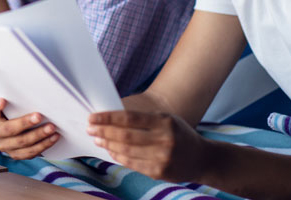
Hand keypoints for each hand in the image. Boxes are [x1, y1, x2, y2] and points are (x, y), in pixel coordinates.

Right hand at [0, 98, 59, 159]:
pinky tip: (53, 138)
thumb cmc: (12, 112)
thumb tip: (34, 92)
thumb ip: (16, 100)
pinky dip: (43, 145)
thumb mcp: (10, 105)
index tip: (2, 101)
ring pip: (22, 143)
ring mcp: (6, 146)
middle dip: (25, 123)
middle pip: (9, 129)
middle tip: (39, 116)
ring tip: (51, 128)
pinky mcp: (16, 154)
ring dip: (39, 136)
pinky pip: (30, 152)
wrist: (8, 130)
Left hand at [87, 111, 206, 182]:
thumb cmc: (178, 133)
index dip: (108, 118)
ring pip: (126, 151)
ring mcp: (162, 158)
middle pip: (125, 135)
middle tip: (90, 128)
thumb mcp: (166, 118)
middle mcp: (164, 140)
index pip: (130, 118)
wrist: (201, 158)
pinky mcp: (159, 173)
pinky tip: (110, 151)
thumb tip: (112, 119)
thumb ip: (143, 119)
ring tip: (97, 139)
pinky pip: (132, 164)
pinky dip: (118, 157)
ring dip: (108, 145)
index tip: (93, 117)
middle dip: (104, 132)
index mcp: (164, 122)